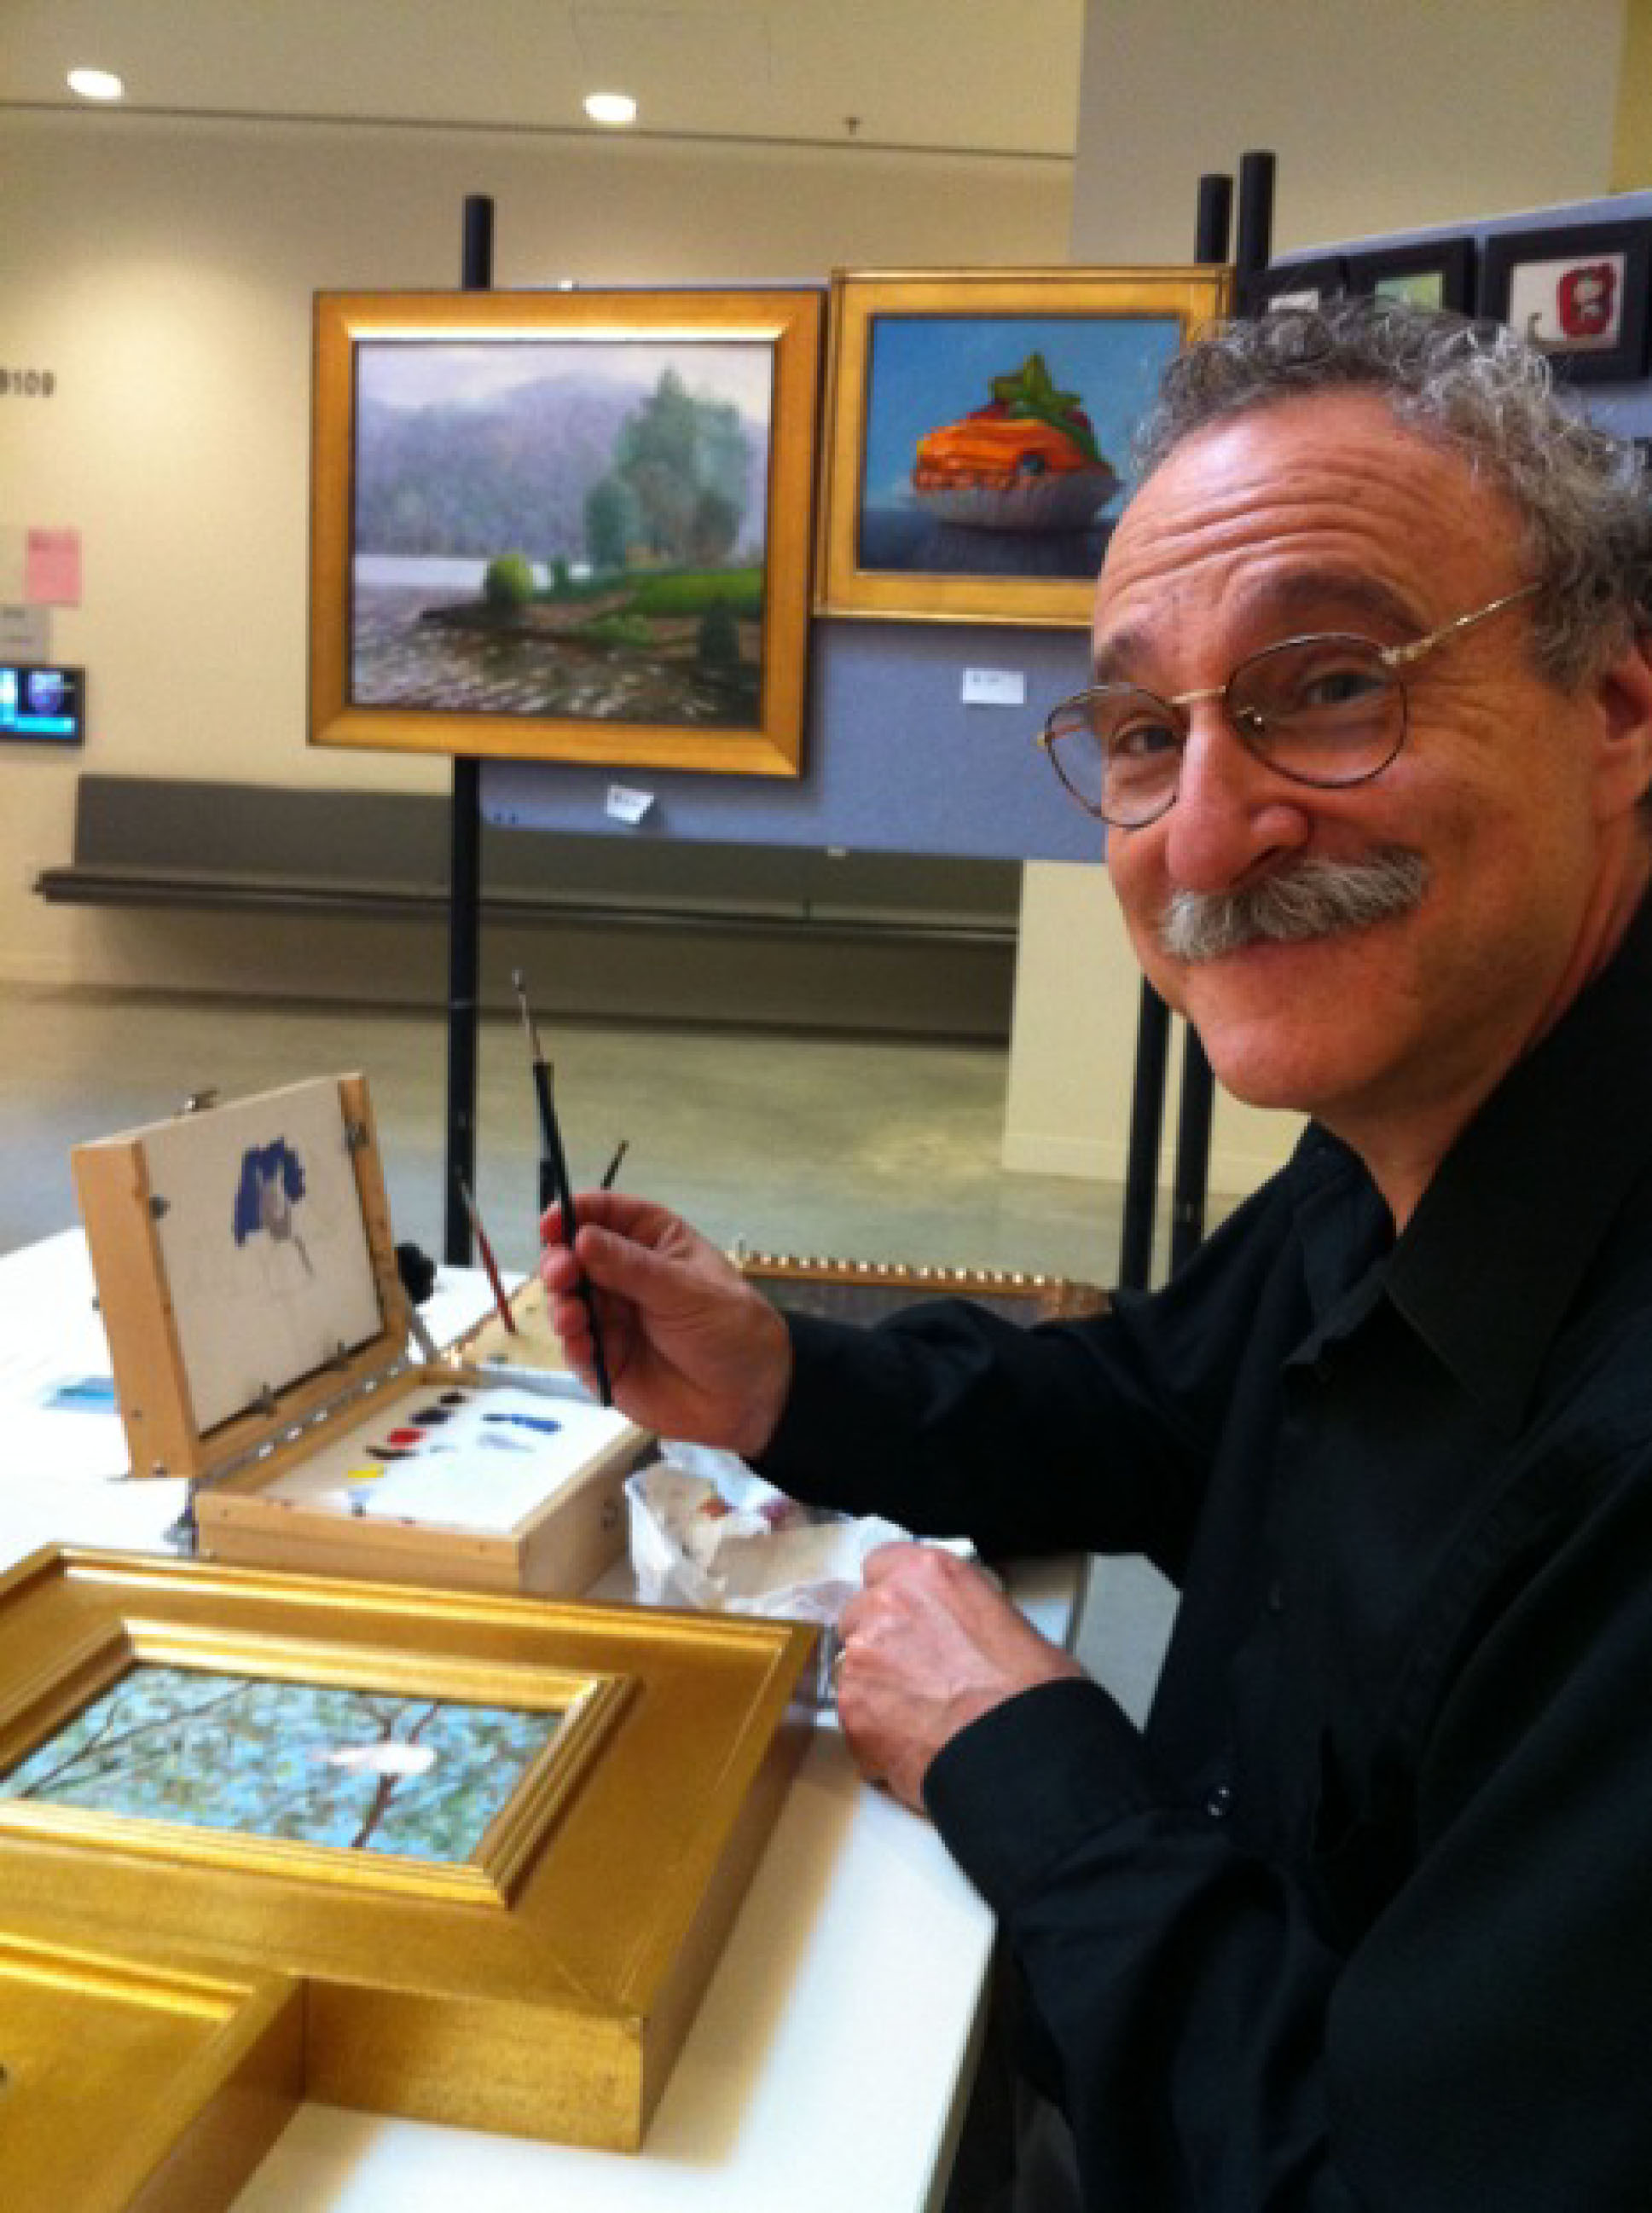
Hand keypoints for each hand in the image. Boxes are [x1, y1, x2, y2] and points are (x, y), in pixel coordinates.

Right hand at [538, 1190, 791, 1456]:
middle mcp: (624, 1275)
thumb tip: (581, 1237)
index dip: (572, 1213)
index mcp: (651, 1240)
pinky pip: (575, 1348)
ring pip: (567, 1301)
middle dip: (560, 1262)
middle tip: (561, 1274)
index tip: (551, 1224)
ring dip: (561, 1305)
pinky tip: (584, 1347)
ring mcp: (612, 1317)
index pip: (603, 1213)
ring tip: (572, 1317)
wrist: (751, 1397)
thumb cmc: (732, 1329)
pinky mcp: (605, 1359)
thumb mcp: (686, 1291)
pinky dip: (572, 1345)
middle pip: (573, 1256)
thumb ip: (631, 1267)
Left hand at [835, 1544, 1083, 1811]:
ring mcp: (863, 1656)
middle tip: (917, 1672)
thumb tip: (960, 1630)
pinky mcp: (851, 1708)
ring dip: (876, 1687)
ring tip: (921, 1716)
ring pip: (853, 1667)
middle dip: (881, 1643)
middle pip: (859, 1616)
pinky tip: (913, 1743)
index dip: (892, 1594)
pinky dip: (874, 1730)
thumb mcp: (1006, 1621)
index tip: (902, 1614)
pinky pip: (853, 1715)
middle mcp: (887, 1605)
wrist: (1020, 1751)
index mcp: (927, 1573)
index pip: (881, 1565)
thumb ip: (961, 1613)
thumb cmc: (1029, 1693)